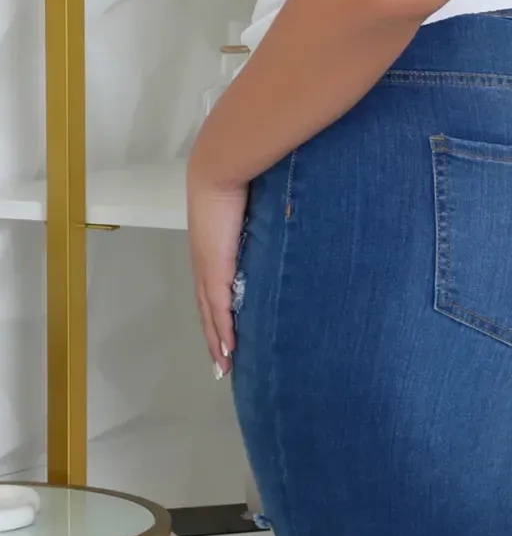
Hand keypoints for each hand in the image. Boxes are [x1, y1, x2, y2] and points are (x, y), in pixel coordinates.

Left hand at [186, 162, 247, 378]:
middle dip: (214, 338)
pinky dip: (223, 331)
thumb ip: (263, 222)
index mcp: (212, 250)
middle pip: (207, 311)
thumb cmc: (238, 181)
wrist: (218, 170)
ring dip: (217, 342)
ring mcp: (208, 268)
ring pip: (210, 315)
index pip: (212, 290)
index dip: (217, 315)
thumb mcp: (252, 207)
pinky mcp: (216, 269)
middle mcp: (205, 264)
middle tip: (222, 364)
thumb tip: (281, 227)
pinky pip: (219, 308)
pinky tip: (229, 349)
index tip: (224, 335)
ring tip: (224, 365)